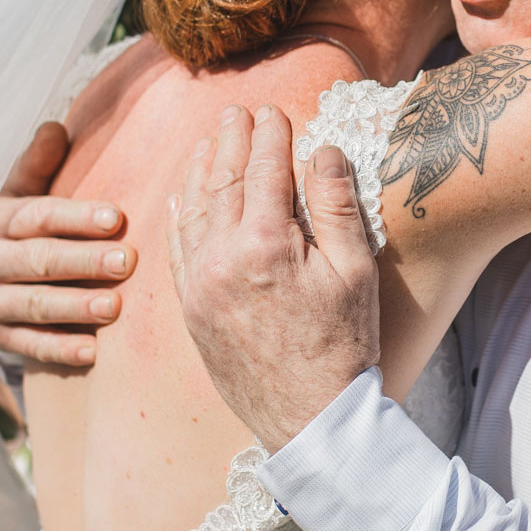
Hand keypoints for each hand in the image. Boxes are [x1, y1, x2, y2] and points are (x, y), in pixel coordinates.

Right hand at [0, 121, 137, 367]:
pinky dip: (58, 350)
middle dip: (84, 261)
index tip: (117, 217)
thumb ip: (36, 165)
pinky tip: (92, 352)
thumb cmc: (5, 232)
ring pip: (33, 305)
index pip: (38, 215)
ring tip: (115, 308)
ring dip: (74, 307)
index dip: (76, 216)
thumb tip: (55, 126)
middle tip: (127, 261)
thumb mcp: (13, 195)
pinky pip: (27, 345)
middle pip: (38, 260)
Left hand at [165, 105, 378, 452]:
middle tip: (236, 111)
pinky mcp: (191, 311)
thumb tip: (322, 150)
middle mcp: (223, 259)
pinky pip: (176, 251)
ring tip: (207, 142)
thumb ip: (336, 205)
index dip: (270, 136)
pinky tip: (177, 198)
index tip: (274, 111)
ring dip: (199, 170)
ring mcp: (200, 285)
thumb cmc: (343, 344)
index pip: (265, 171)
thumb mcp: (354, 271)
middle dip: (230, 141)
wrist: (311, 419)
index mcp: (267, 244)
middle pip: (222, 182)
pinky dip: (176, 217)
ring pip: (192, 211)